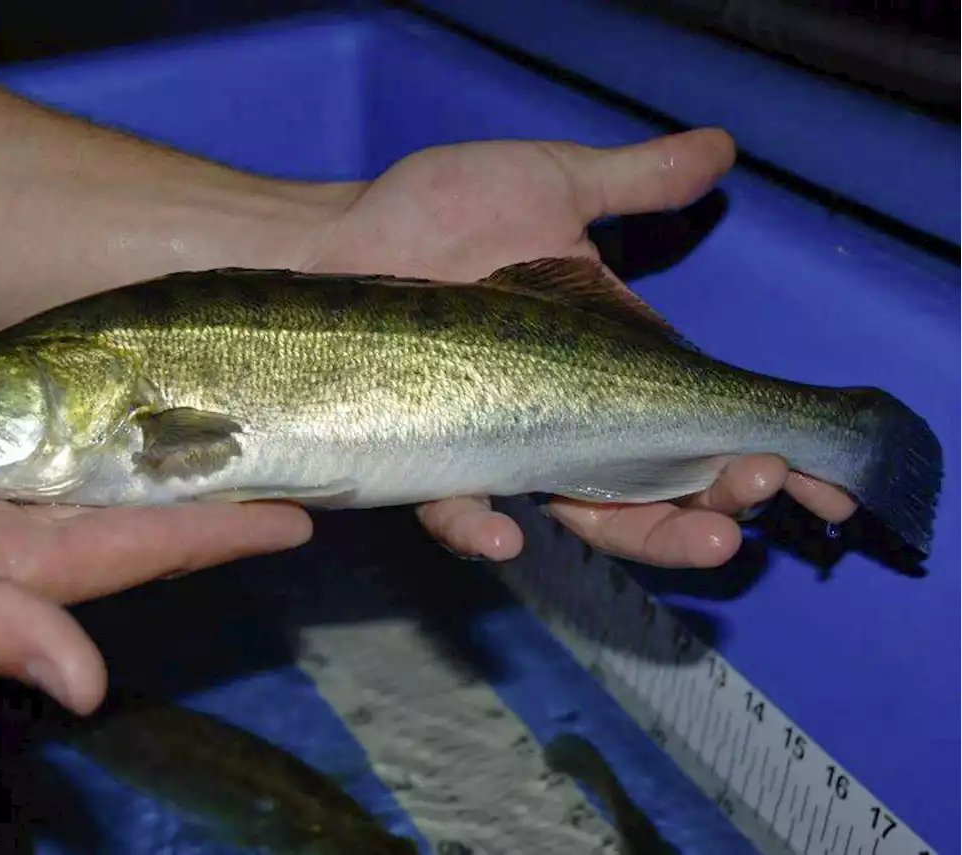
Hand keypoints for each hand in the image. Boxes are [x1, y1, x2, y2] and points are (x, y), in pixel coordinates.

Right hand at [0, 460, 310, 712]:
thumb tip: (89, 686)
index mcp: (15, 568)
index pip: (149, 543)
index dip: (227, 529)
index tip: (303, 514)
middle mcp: (15, 547)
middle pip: (144, 517)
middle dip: (220, 496)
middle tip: (296, 462)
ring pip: (101, 489)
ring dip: (169, 469)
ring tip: (233, 439)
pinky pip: (41, 468)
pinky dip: (91, 448)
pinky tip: (114, 428)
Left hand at [306, 129, 855, 567]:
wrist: (332, 238)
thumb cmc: (435, 213)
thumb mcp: (550, 186)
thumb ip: (634, 182)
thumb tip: (721, 152)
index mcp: (602, 362)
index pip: (692, 420)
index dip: (753, 452)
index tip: (818, 476)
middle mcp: (559, 414)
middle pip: (653, 485)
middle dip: (716, 501)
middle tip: (759, 492)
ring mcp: (495, 443)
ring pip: (580, 515)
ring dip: (647, 534)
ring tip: (704, 536)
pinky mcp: (426, 458)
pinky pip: (457, 508)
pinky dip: (481, 527)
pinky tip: (505, 531)